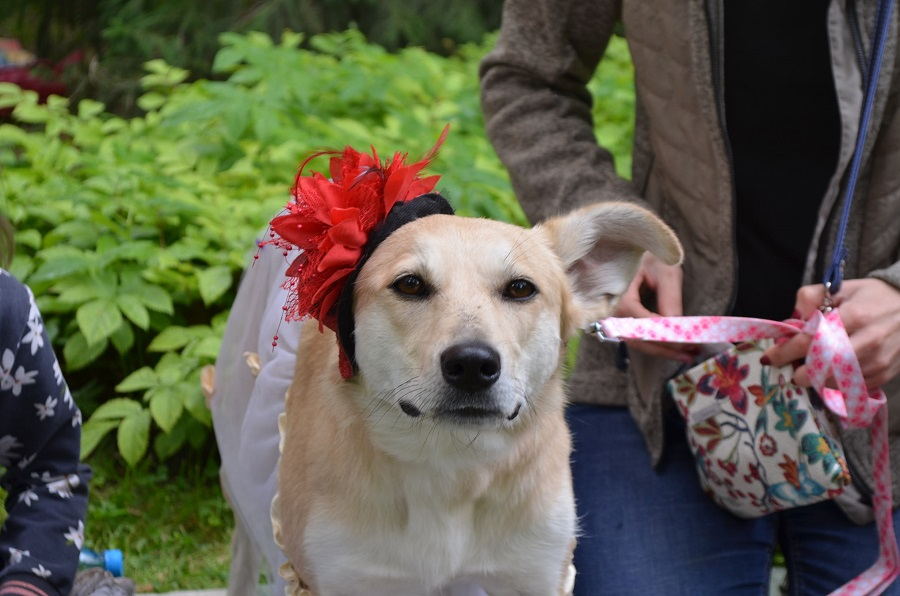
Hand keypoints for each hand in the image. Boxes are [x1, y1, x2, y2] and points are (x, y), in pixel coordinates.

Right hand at [613, 252, 697, 361]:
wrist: (622, 240)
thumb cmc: (642, 250)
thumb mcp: (663, 270)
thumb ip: (670, 299)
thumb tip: (677, 327)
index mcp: (619, 296)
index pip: (644, 325)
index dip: (666, 336)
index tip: (688, 342)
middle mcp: (609, 309)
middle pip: (637, 339)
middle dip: (664, 349)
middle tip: (690, 354)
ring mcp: (608, 314)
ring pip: (633, 339)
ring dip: (658, 348)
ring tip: (684, 352)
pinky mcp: (612, 315)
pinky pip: (630, 333)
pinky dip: (649, 339)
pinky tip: (668, 343)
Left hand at [763, 279, 899, 387]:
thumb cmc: (870, 296)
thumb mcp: (840, 288)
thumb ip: (809, 298)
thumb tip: (792, 321)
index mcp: (856, 315)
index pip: (813, 339)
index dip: (786, 351)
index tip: (769, 358)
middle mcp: (870, 340)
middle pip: (825, 367)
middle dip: (801, 372)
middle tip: (789, 368)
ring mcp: (880, 360)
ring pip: (838, 382)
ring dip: (816, 381)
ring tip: (807, 371)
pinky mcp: (886, 374)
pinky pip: (853, 389)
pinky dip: (835, 386)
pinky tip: (827, 376)